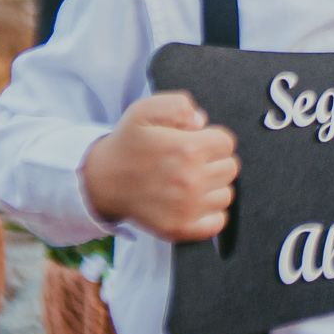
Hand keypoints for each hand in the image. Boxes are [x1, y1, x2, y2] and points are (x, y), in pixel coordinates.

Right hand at [81, 92, 238, 242]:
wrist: (102, 181)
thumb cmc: (127, 144)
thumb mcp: (145, 110)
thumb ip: (179, 105)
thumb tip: (202, 121)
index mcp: (188, 149)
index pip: (226, 143)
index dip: (211, 139)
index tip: (195, 142)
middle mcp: (191, 180)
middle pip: (230, 168)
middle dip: (214, 161)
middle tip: (189, 161)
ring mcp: (187, 208)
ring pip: (226, 194)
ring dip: (213, 186)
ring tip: (188, 180)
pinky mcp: (181, 228)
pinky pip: (218, 221)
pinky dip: (210, 213)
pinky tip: (192, 202)